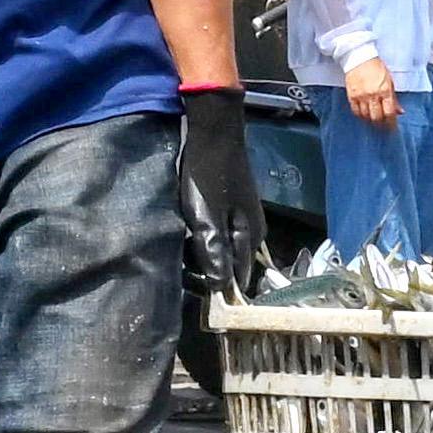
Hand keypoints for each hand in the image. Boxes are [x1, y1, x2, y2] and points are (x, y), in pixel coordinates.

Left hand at [176, 86, 266, 300]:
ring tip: (180, 259)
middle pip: (231, 264)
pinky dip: (204, 239)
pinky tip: (187, 237)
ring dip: (205, 256)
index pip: (238, 278)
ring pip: (224, 249)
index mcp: (250, 238)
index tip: (196, 301)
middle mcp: (252, 231)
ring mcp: (243, 217)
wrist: (215, 132)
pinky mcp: (232, 206)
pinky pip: (219, 234)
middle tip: (181, 278)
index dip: (219, 292)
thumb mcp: (206, 217)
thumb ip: (213, 253)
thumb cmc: (208, 176)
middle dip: (210, 274)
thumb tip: (219, 288)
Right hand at [339, 50, 400, 129]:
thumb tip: (400, 111)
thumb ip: (394, 98)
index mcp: (385, 90)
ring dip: (371, 121)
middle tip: (383, 128)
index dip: (391, 123)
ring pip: (366, 116)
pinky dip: (361, 116)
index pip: (389, 112)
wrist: (359, 58)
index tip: (392, 127)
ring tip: (374, 122)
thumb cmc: (376, 67)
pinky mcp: (352, 95)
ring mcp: (361, 96)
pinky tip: (365, 116)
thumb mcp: (390, 81)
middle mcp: (373, 94)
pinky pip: (356, 111)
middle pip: (377, 117)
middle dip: (381, 125)